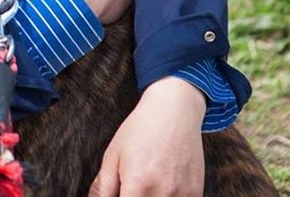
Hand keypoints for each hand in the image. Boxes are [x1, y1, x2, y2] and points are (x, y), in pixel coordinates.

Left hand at [89, 77, 206, 196]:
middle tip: (132, 187)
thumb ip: (104, 188)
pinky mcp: (196, 192)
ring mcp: (181, 194)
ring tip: (147, 184)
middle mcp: (162, 192)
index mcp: (137, 184)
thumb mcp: (113, 155)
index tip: (122, 194)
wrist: (173, 110)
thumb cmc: (141, 129)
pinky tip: (163, 187)